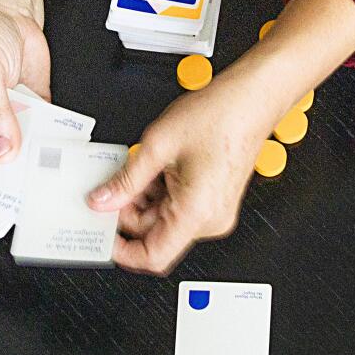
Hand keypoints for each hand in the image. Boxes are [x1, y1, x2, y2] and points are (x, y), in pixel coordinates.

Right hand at [0, 0, 48, 161]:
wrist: (9, 6)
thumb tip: (1, 149)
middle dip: (13, 174)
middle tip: (29, 193)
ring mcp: (13, 114)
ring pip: (25, 147)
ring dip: (36, 158)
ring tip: (49, 177)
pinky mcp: (35, 106)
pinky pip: (45, 130)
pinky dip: (53, 139)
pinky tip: (62, 151)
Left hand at [85, 0, 354, 274]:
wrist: (252, 98)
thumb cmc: (219, 116)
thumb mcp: (157, 146)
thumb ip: (125, 180)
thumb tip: (101, 201)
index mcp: (197, 213)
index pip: (153, 257)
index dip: (122, 251)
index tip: (101, 236)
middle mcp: (209, 219)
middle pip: (154, 235)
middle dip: (127, 213)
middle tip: (109, 187)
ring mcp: (213, 211)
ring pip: (163, 219)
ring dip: (141, 198)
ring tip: (136, 167)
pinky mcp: (212, 200)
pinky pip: (176, 206)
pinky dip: (157, 191)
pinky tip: (152, 167)